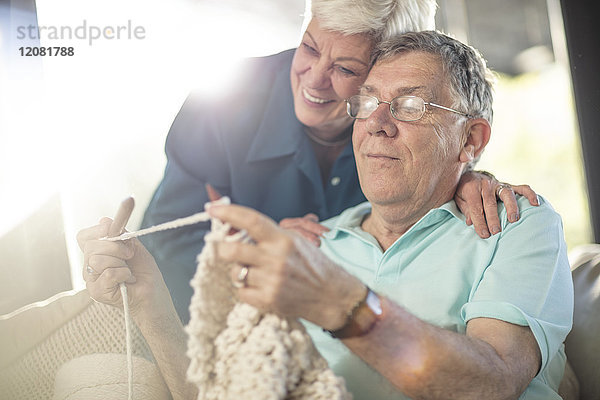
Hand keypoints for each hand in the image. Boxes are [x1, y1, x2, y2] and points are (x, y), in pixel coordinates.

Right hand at [76, 219, 169, 319]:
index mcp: (96, 253)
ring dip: (120, 262)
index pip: (83, 236)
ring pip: (97, 260)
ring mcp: (91, 280)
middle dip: (116, 247)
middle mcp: (89, 266)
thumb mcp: (134, 246)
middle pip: (91, 246)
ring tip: (128, 271)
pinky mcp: (97, 292)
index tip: (116, 230)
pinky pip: (108, 273)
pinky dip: (123, 274)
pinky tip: (128, 280)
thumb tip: (104, 219)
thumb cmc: (143, 272)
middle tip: (129, 255)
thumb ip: (120, 233)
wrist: (153, 293)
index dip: (98, 230)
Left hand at [208, 204, 364, 330]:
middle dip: (223, 249)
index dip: (228, 213)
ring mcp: (271, 281)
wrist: (332, 296)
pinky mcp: (268, 300)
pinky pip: (241, 292)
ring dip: (239, 271)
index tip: (212, 209)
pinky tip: (260, 287)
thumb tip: (235, 228)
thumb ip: (268, 235)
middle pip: (231, 250)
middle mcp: (276, 259)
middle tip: (226, 249)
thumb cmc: (312, 265)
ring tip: (255, 272)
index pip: (250, 221)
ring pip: (235, 273)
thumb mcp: (295, 241)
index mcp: (283, 239)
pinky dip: (246, 290)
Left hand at [455, 171, 538, 237]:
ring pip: (507, 194)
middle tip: (495, 231)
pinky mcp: (508, 185)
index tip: (484, 234)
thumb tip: (470, 222)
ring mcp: (498, 184)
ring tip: (513, 220)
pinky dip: (530, 194)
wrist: (471, 175)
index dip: (479, 222)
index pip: (476, 207)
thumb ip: (465, 209)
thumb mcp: (459, 198)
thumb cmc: (464, 191)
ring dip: (511, 207)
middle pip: (490, 203)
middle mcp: (486, 185)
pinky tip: (535, 203)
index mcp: (471, 188)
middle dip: (493, 218)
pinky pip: (521, 188)